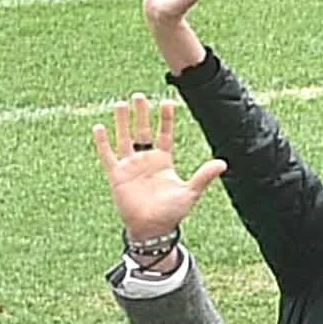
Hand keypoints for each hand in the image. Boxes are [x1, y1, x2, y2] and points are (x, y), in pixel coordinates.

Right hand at [98, 94, 223, 239]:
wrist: (152, 228)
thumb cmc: (172, 212)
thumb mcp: (190, 192)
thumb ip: (203, 176)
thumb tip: (223, 163)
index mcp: (164, 161)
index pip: (165, 134)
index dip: (166, 119)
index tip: (168, 102)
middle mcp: (146, 159)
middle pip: (142, 131)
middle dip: (141, 114)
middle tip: (139, 95)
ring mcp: (130, 165)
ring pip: (124, 138)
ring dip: (122, 122)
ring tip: (121, 104)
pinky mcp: (116, 175)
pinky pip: (108, 155)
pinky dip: (103, 142)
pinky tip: (99, 127)